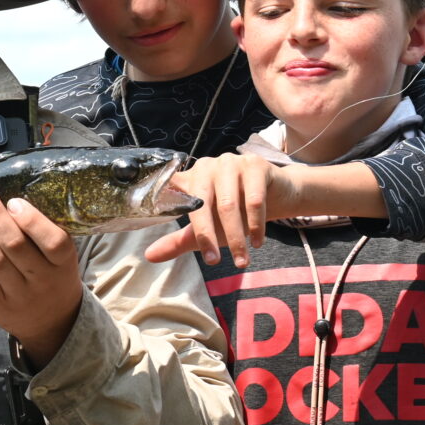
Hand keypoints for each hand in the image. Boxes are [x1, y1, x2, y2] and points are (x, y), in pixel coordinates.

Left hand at [0, 182, 82, 367]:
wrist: (53, 323)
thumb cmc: (54, 276)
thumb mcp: (61, 258)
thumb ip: (42, 234)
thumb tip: (7, 198)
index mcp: (64, 264)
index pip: (53, 242)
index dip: (32, 221)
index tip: (13, 201)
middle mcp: (43, 281)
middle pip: (15, 246)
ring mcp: (19, 296)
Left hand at [145, 154, 293, 267]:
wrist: (275, 195)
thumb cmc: (235, 213)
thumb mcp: (205, 229)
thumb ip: (178, 241)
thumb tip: (149, 256)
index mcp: (190, 178)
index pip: (172, 193)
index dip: (164, 208)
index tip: (156, 232)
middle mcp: (207, 166)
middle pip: (202, 204)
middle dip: (207, 236)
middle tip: (213, 262)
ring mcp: (231, 162)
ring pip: (229, 205)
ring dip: (236, 237)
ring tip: (241, 261)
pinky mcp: (255, 165)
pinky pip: (253, 200)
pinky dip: (256, 225)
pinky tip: (257, 242)